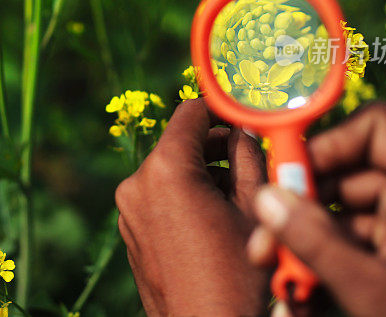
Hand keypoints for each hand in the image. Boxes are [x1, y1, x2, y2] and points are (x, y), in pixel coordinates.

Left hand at [116, 98, 269, 315]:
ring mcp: (128, 213)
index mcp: (165, 171)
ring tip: (238, 200)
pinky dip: (185, 199)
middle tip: (252, 162)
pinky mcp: (130, 236)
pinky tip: (215, 222)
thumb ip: (249, 157)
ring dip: (202, 175)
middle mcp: (136, 186)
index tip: (244, 115)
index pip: (191, 113)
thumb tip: (245, 129)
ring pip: (170, 173)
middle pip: (179, 145)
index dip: (220, 109)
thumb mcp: (256, 209)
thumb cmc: (242, 275)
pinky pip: (159, 200)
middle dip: (215, 149)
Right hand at [247, 103, 385, 316]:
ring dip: (300, 243)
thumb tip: (265, 199)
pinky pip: (342, 243)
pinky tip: (299, 299)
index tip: (287, 178)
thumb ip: (316, 243)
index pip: (374, 127)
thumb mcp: (375, 291)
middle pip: (342, 172)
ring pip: (334, 212)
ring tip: (277, 279)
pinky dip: (318, 265)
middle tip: (264, 241)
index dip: (327, 144)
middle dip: (298, 208)